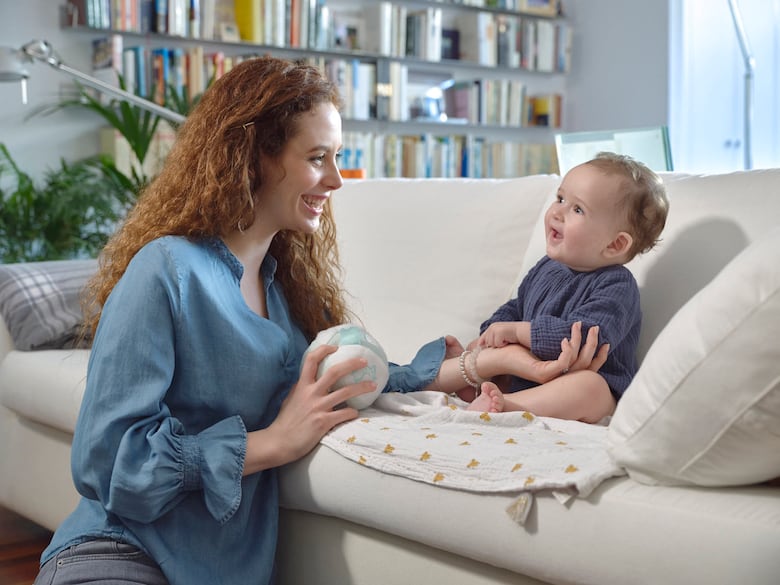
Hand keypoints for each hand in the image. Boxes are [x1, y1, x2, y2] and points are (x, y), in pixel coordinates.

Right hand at [249, 344, 376, 470]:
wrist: (279, 442)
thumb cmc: (285, 422)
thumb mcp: (291, 399)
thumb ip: (301, 389)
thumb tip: (309, 381)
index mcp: (302, 386)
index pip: (311, 360)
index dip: (324, 350)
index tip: (336, 347)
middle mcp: (311, 393)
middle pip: (334, 372)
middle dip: (352, 364)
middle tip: (365, 361)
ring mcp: (318, 407)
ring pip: (345, 392)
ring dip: (362, 387)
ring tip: (373, 385)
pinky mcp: (323, 422)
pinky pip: (345, 413)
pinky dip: (353, 412)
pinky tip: (356, 413)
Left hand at [478, 322, 521, 347]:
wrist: (523, 332)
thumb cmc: (513, 336)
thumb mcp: (501, 335)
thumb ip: (492, 338)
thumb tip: (481, 345)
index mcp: (492, 327)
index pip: (483, 337)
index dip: (481, 343)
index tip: (480, 346)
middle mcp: (492, 327)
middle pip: (487, 342)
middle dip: (494, 345)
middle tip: (504, 342)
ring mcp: (495, 329)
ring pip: (492, 344)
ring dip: (499, 345)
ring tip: (506, 340)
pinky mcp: (499, 333)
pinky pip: (497, 344)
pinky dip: (503, 344)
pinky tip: (509, 340)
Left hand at [493, 321, 607, 383]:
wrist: (498, 355)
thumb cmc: (519, 349)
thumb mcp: (544, 346)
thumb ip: (560, 345)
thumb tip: (574, 335)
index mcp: (562, 372)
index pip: (589, 367)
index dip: (600, 356)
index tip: (606, 341)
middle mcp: (559, 377)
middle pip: (587, 364)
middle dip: (592, 344)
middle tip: (594, 327)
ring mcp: (553, 377)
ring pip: (577, 361)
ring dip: (580, 341)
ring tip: (578, 325)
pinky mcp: (544, 373)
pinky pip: (563, 362)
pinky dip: (567, 350)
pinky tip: (565, 338)